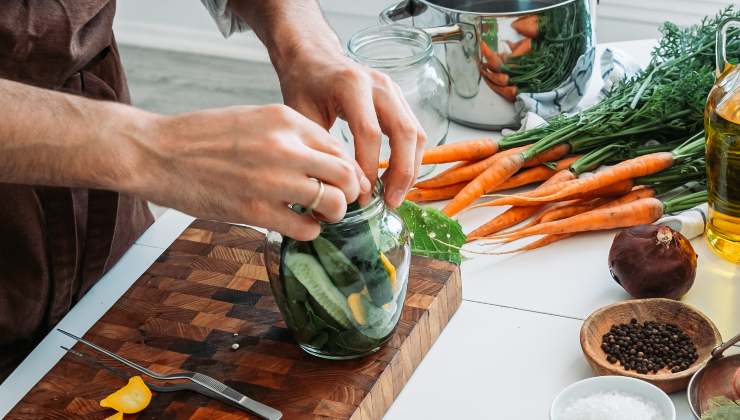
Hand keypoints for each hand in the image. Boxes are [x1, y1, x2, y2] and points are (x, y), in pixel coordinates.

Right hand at [127, 104, 370, 240]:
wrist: (157, 152)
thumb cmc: (203, 137)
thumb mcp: (254, 119)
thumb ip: (291, 137)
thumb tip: (326, 163)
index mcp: (285, 120)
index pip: (339, 148)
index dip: (350, 170)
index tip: (347, 183)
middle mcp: (284, 147)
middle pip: (345, 175)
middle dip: (350, 193)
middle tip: (342, 201)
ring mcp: (272, 180)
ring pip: (333, 203)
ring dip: (333, 214)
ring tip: (319, 215)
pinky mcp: (256, 210)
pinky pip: (305, 228)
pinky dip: (309, 230)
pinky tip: (297, 225)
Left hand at [275, 49, 426, 207]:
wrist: (313, 57)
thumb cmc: (304, 85)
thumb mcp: (300, 114)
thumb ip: (320, 147)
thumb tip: (337, 188)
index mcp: (351, 84)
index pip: (369, 133)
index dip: (368, 168)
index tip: (361, 196)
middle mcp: (379, 84)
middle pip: (404, 132)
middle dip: (401, 172)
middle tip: (390, 202)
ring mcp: (394, 90)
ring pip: (416, 133)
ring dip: (411, 168)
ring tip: (396, 196)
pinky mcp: (399, 99)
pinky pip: (414, 131)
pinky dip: (410, 158)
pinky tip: (398, 179)